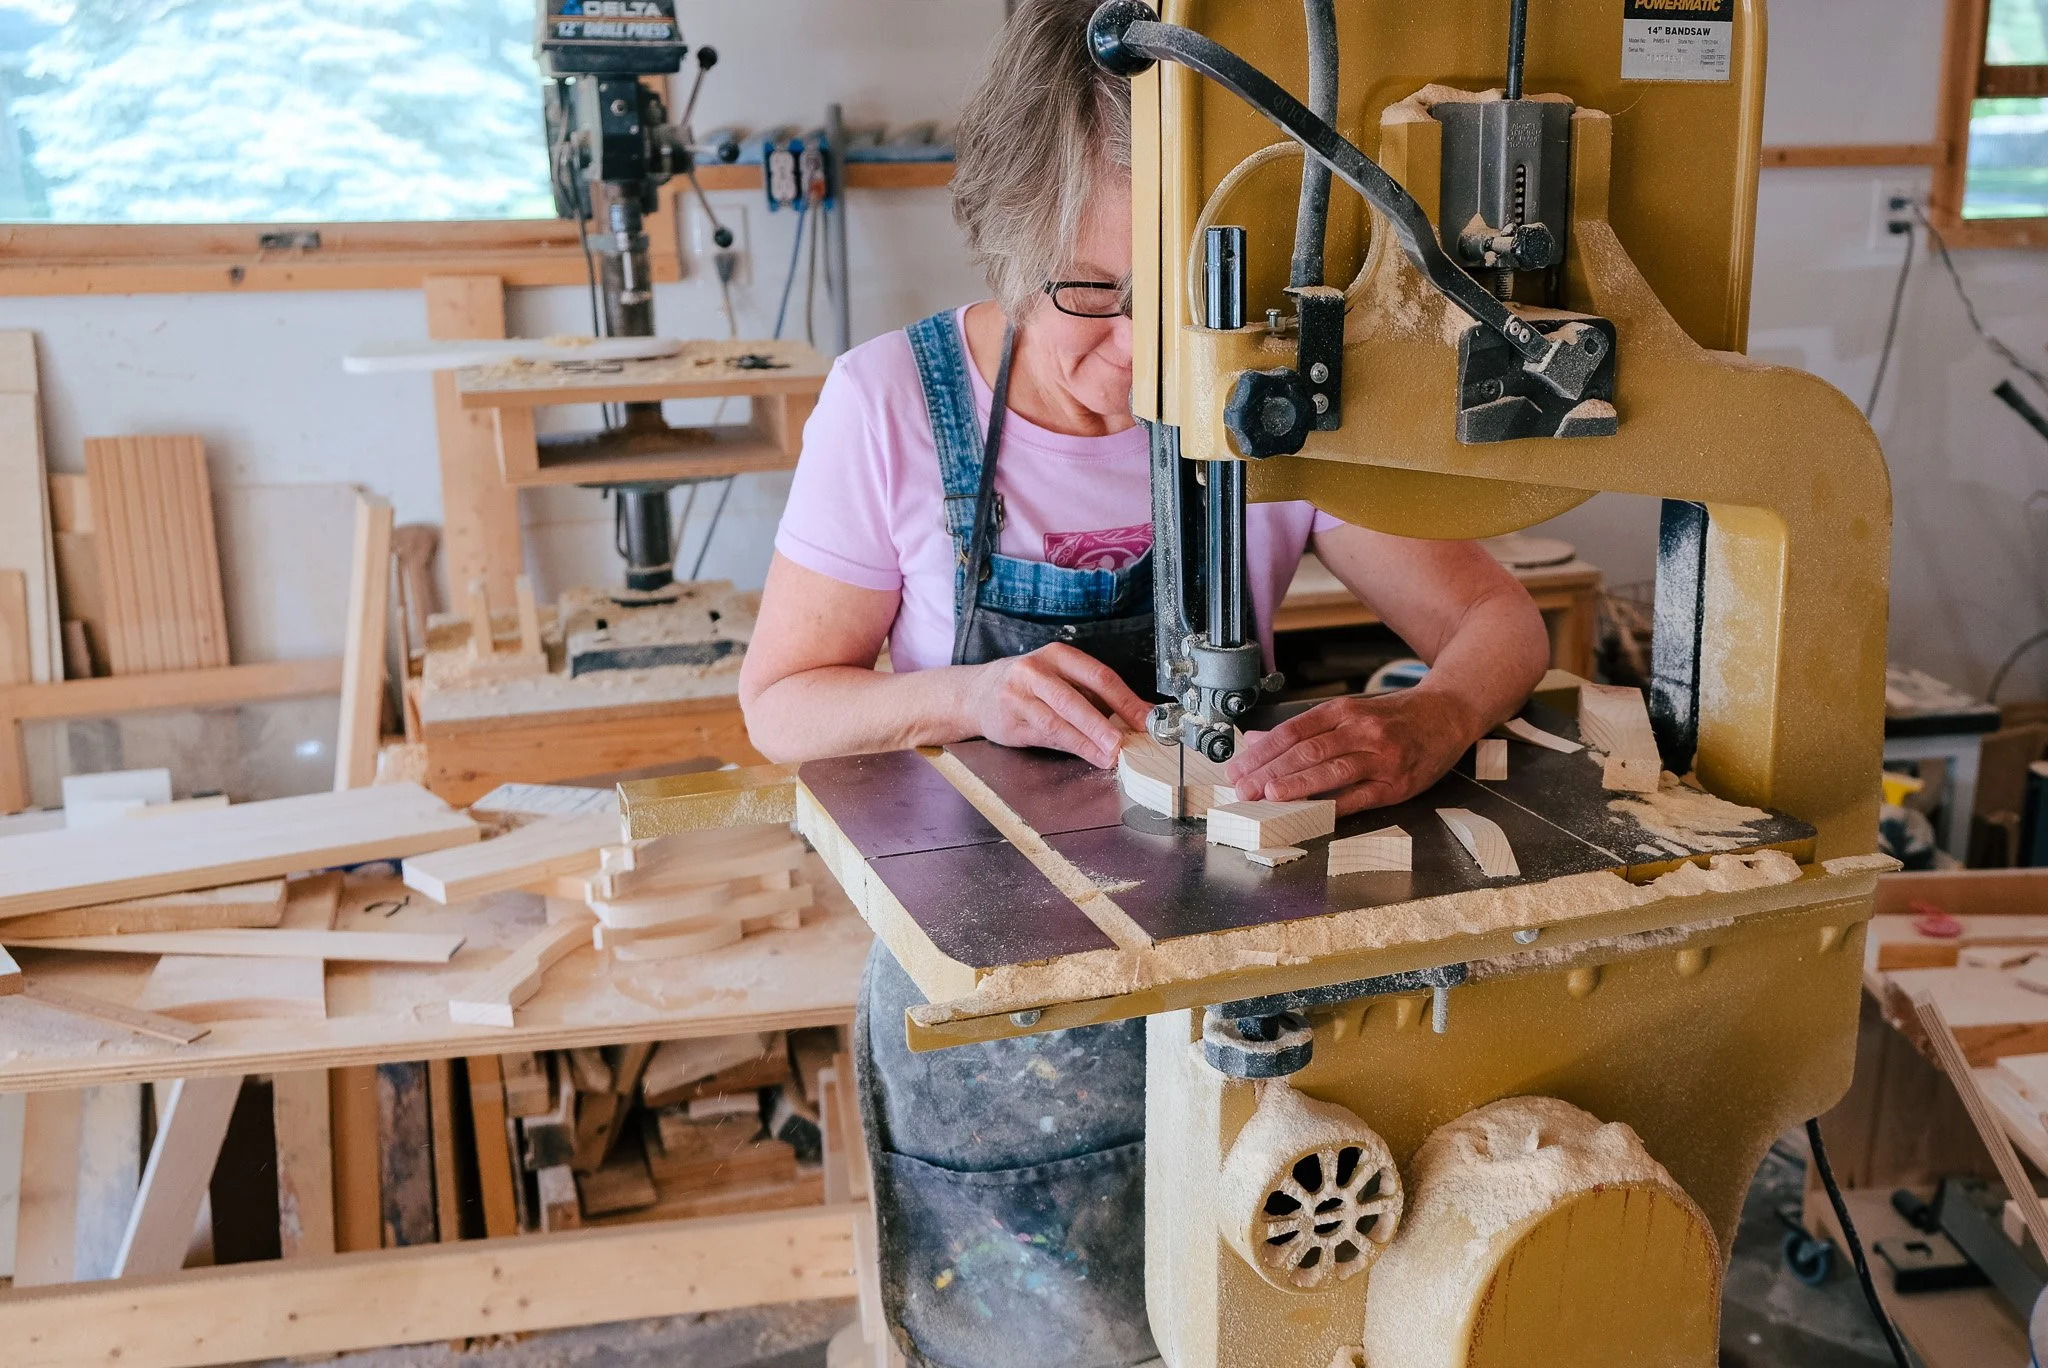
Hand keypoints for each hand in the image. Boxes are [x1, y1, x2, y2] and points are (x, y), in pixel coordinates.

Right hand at [960, 644, 1152, 767]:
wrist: (977, 693)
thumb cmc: (1030, 685)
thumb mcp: (1062, 679)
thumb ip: (1095, 696)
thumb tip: (1137, 717)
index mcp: (1059, 656)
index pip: (1099, 677)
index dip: (1125, 700)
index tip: (1145, 720)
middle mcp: (1036, 671)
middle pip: (1074, 699)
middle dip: (1102, 724)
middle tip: (1122, 743)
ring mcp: (1018, 695)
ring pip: (1057, 721)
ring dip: (1085, 741)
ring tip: (1108, 755)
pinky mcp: (1009, 719)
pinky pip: (1043, 735)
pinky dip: (1067, 746)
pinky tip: (1085, 754)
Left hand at [1225, 689, 1480, 814]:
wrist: (1449, 713)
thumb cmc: (1393, 717)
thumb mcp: (1349, 713)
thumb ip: (1304, 729)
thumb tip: (1256, 740)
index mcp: (1343, 712)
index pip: (1293, 732)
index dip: (1262, 752)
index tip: (1237, 768)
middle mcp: (1361, 730)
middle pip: (1307, 751)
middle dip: (1270, 772)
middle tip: (1243, 788)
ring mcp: (1382, 756)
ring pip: (1332, 770)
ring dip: (1298, 785)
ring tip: (1270, 795)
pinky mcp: (1399, 783)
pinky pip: (1362, 796)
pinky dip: (1336, 804)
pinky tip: (1313, 812)